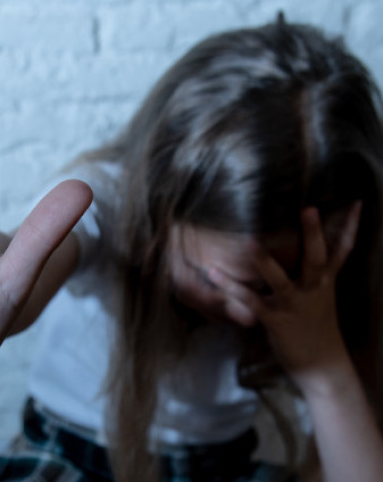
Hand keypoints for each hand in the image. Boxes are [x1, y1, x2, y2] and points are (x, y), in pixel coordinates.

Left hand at [209, 203, 361, 391]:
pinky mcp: (276, 320)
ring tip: (248, 241)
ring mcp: (295, 305)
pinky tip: (213, 273)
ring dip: (264, 261)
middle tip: (309, 208)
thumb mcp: (322, 296)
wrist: (322, 365)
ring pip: (280, 280)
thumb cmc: (317, 326)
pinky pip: (250, 301)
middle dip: (314, 233)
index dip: (349, 227)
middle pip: (316, 259)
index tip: (354, 203)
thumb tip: (304, 250)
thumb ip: (314, 274)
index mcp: (325, 282)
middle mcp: (314, 290)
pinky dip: (231, 288)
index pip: (341, 251)